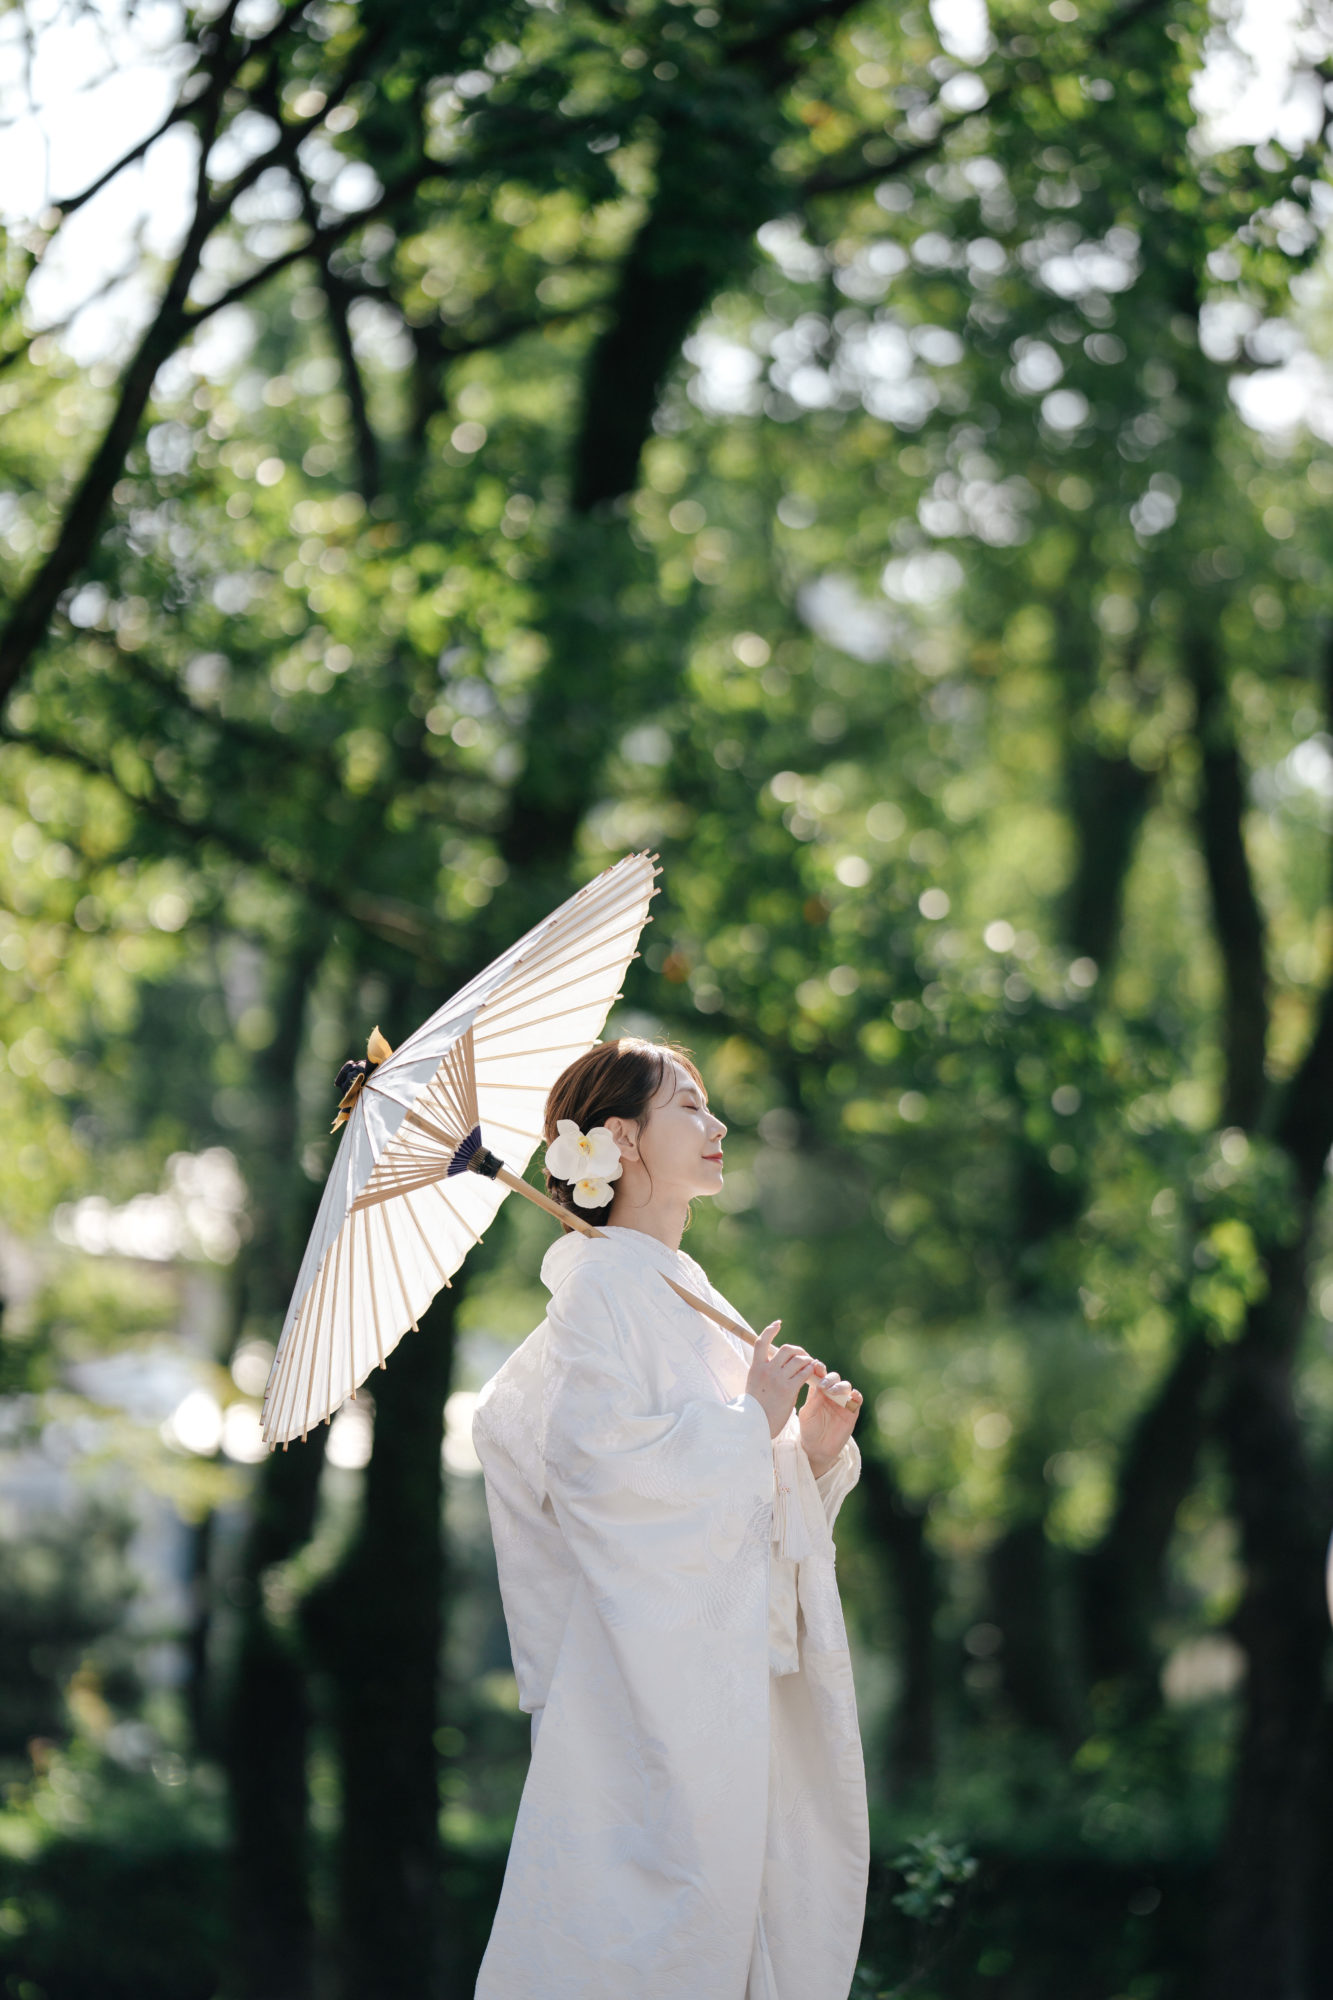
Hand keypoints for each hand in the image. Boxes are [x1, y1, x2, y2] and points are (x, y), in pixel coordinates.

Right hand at [745, 1323, 824, 1439]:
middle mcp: (766, 1370)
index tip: (778, 1324)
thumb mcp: (754, 1386)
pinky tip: (812, 1375)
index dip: (770, 1330)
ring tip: (811, 1367)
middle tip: (804, 1357)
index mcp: (756, 1368)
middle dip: (798, 1350)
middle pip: (786, 1349)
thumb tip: (774, 1364)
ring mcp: (778, 1379)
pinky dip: (810, 1371)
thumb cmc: (755, 1409)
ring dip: (807, 1361)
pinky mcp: (789, 1389)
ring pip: (798, 1359)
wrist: (754, 1425)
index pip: (761, 1342)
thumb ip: (763, 1373)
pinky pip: (804, 1373)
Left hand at [798, 1373, 862, 1479]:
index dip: (819, 1369)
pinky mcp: (852, 1411)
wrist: (817, 1448)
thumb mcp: (807, 1414)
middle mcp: (831, 1393)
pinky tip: (852, 1396)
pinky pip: (857, 1400)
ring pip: (846, 1386)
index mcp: (818, 1390)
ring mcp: (842, 1401)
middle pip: (834, 1378)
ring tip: (833, 1392)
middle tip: (824, 1385)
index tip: (816, 1366)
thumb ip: (813, 1400)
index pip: (820, 1375)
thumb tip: (820, 1386)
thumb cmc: (809, 1428)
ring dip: (840, 1387)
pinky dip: (856, 1396)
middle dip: (829, 1379)